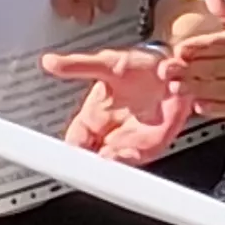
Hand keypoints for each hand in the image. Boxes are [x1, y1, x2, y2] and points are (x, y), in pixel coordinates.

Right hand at [46, 44, 193, 163]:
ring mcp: (130, 139)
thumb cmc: (139, 65)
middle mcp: (110, 131)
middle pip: (92, 157)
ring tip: (107, 158)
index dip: (69, 149)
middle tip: (87, 162)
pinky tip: (127, 155)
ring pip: (114, 163)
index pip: (75, 140)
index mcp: (94, 116)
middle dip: (89, 163)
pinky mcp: (152, 143)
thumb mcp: (106, 63)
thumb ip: (77, 66)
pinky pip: (139, 160)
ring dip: (111, 163)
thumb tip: (50, 62)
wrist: (175, 67)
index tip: (65, 154)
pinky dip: (132, 160)